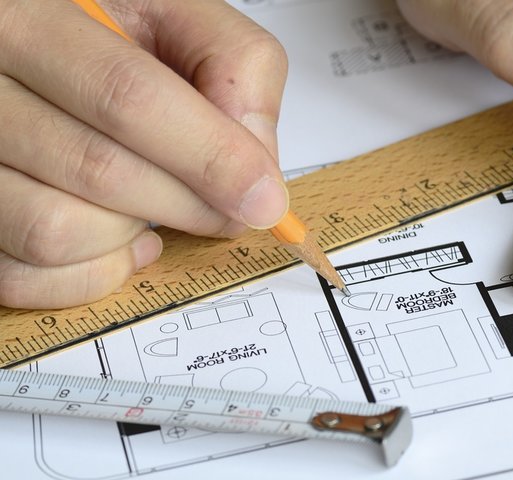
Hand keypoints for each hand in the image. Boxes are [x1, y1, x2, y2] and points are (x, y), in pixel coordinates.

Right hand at [0, 0, 288, 307]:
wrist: (45, 41)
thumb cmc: (110, 33)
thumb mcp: (178, 18)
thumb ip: (235, 70)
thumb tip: (256, 166)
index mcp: (31, 17)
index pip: (127, 98)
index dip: (209, 157)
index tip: (261, 198)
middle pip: (99, 171)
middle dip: (190, 205)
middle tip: (229, 208)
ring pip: (55, 231)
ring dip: (132, 235)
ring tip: (156, 207)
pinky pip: (24, 275)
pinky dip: (93, 274)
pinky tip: (119, 240)